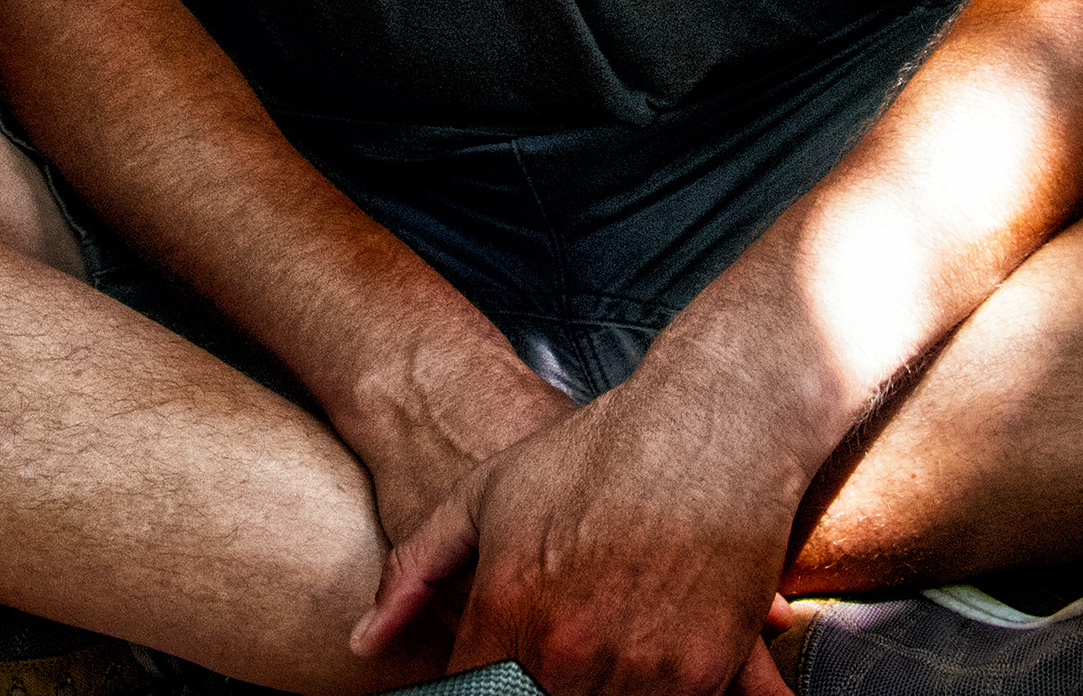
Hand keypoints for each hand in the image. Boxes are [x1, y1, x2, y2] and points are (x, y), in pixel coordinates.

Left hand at [350, 367, 814, 695]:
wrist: (719, 414)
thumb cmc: (602, 448)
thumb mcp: (488, 490)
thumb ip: (415, 570)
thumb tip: (363, 643)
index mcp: (504, 614)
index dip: (475, 692)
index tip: (491, 677)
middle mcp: (565, 651)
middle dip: (538, 691)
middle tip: (553, 662)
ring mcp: (637, 666)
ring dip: (594, 695)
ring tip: (598, 658)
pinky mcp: (703, 669)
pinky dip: (650, 693)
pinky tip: (645, 668)